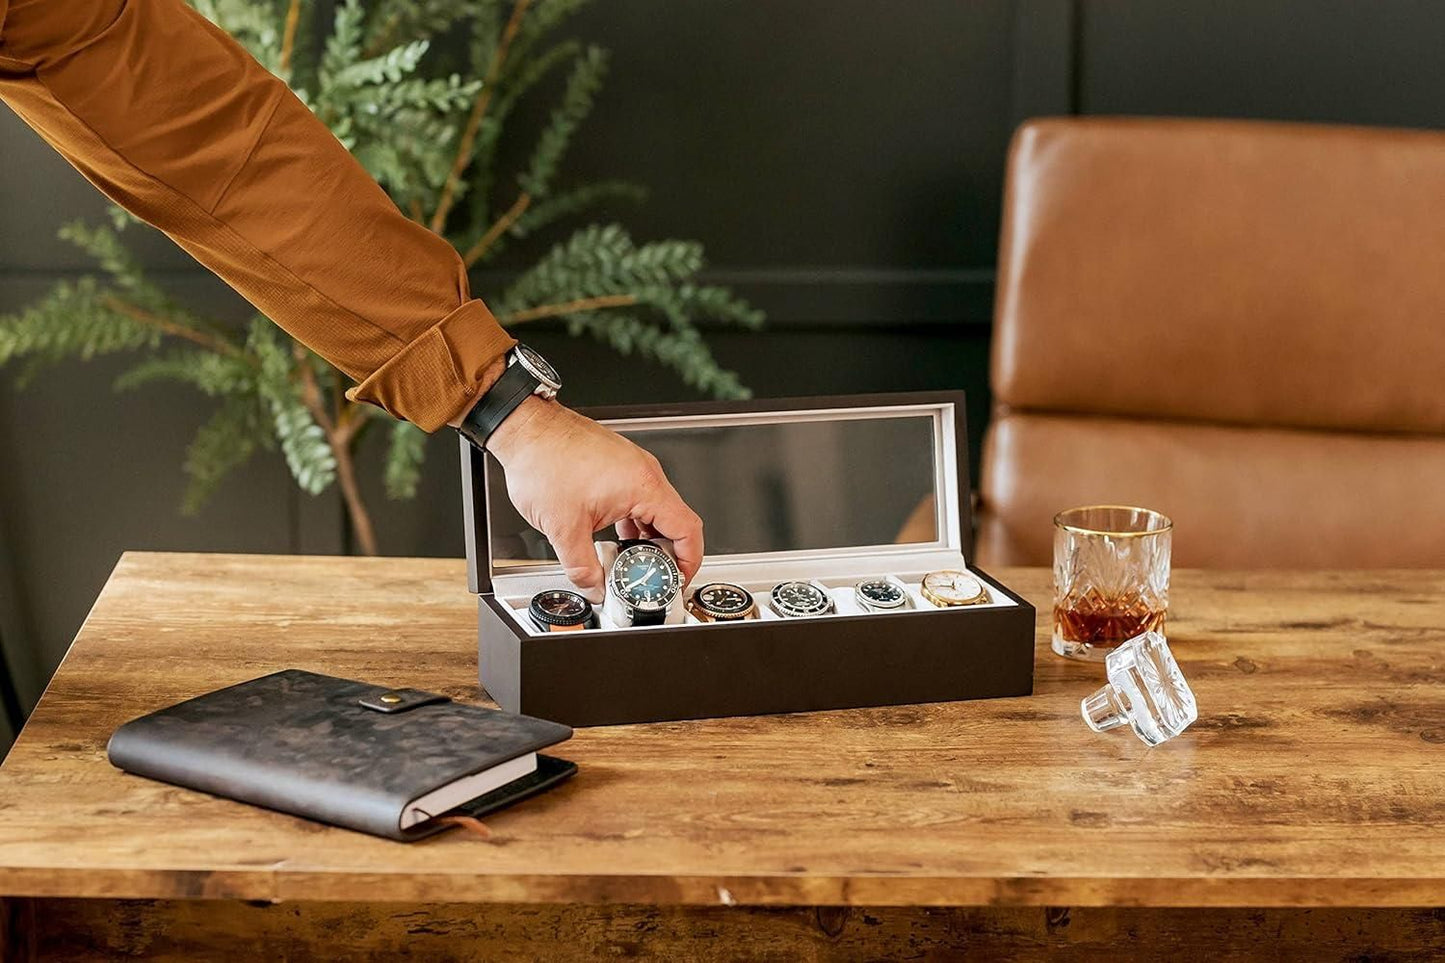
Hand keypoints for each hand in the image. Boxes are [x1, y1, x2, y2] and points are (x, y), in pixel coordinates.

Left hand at [488, 396, 703, 602]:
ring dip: (646, 539)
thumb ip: (582, 567)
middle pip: (675, 522)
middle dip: (665, 555)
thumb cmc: (544, 459)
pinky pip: (639, 499)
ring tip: (629, 562)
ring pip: (656, 511)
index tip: (678, 579)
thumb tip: (594, 586)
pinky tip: (615, 538)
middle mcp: (644, 472)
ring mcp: (633, 467)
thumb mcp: (562, 529)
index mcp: (643, 486)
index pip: (687, 530)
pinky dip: (633, 522)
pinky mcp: (618, 465)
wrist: (526, 428)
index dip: (689, 560)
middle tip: (650, 578)